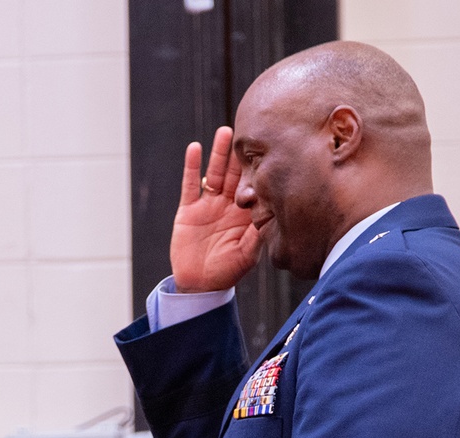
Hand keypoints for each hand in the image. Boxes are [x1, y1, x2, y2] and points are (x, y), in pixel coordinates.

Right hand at [170, 126, 261, 292]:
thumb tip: (271, 216)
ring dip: (220, 153)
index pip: (254, 186)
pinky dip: (192, 167)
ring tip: (225, 132)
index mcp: (245, 214)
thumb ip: (257, 235)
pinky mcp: (188, 209)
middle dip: (242, 153)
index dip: (260, 168)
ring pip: (215, 173)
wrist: (199, 284)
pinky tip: (195, 148)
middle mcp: (228, 205)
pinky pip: (191, 184)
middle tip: (249, 130)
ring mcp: (208, 205)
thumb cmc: (227, 272)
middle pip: (236, 173)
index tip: (270, 147)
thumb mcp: (247, 255)